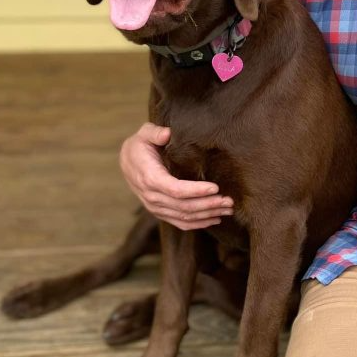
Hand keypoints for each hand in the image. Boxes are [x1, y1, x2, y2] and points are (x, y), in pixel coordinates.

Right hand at [119, 122, 233, 229]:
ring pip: (184, 217)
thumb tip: (167, 133)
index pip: (175, 189)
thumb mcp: (144, 133)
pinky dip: (198, 223)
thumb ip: (155, 132)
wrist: (127, 162)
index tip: (216, 187)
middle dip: (209, 205)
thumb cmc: (140, 145)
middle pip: (184, 206)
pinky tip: (215, 219)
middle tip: (229, 201)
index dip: (196, 191)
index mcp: (149, 177)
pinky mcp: (160, 212)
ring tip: (228, 209)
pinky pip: (179, 223)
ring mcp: (155, 207)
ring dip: (207, 214)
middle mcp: (152, 196)